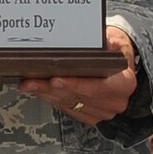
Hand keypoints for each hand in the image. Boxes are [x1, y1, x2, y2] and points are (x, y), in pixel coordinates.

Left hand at [17, 24, 137, 124]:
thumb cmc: (116, 50)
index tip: (55, 80)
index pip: (97, 87)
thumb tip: (92, 40)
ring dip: (45, 93)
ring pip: (67, 103)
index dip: (75, 85)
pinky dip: (50, 98)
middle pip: (77, 96)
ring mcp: (101, 111)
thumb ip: (105, 40)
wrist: (119, 63)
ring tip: (28, 83)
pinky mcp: (88, 114)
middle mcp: (114, 101)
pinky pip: (65, 107)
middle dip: (50, 88)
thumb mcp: (116, 38)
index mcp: (124, 84)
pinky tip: (38, 88)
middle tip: (30, 80)